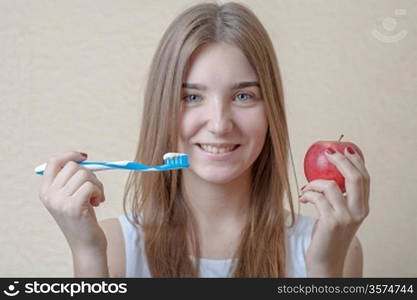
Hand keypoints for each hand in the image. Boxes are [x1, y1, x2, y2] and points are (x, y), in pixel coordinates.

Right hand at [38, 151, 106, 252]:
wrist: (86, 245)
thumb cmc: (83, 219)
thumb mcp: (72, 197)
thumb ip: (71, 179)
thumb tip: (82, 157)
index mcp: (45, 191)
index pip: (54, 161)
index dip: (70, 155)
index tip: (85, 157)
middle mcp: (49, 195)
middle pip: (74, 166)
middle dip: (90, 174)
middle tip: (94, 190)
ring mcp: (60, 201)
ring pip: (85, 174)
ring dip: (97, 184)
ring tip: (97, 198)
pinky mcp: (73, 206)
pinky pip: (91, 185)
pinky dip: (99, 191)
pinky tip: (98, 202)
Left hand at [299, 147, 369, 275]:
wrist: (325, 260)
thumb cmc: (328, 235)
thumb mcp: (339, 214)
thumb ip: (340, 197)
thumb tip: (329, 171)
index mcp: (363, 207)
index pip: (364, 178)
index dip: (355, 160)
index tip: (343, 147)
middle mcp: (359, 211)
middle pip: (355, 177)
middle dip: (341, 160)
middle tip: (328, 152)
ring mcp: (346, 217)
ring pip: (330, 185)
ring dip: (313, 183)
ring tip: (305, 189)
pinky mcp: (331, 222)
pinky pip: (317, 197)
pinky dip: (307, 194)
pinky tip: (302, 198)